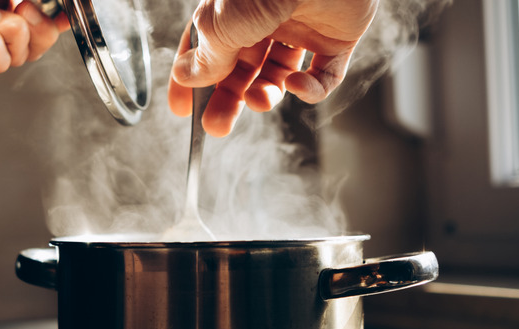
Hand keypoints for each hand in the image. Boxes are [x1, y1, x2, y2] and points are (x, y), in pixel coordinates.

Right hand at [168, 0, 378, 136]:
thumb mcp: (223, 24)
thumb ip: (207, 55)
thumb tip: (185, 77)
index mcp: (232, 8)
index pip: (205, 47)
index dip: (191, 78)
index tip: (181, 109)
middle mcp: (265, 17)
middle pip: (241, 68)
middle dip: (228, 99)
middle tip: (216, 126)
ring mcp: (301, 28)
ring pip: (278, 75)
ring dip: (266, 95)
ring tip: (260, 102)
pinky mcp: (336, 39)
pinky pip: (323, 76)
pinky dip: (312, 90)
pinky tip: (299, 86)